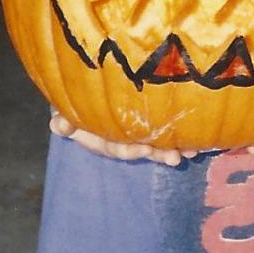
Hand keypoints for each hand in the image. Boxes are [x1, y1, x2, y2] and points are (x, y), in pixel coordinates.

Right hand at [49, 112, 198, 165]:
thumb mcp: (69, 114)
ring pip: (155, 144)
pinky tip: (196, 143)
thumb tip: (57, 125)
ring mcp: (137, 135)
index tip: (145, 150)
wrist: (87, 94)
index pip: (118, 148)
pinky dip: (179, 138)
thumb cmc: (79, 104)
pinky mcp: (150, 126)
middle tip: (174, 158)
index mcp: (105, 139)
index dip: (130, 150)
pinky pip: (164, 133)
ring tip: (188, 153)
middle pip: (141, 149)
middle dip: (158, 153)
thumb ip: (65, 121)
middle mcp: (123, 140)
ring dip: (170, 149)